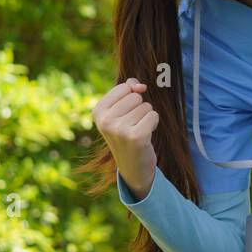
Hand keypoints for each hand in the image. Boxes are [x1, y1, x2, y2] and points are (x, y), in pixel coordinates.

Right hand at [91, 78, 158, 198]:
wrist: (133, 166)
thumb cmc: (127, 134)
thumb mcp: (121, 111)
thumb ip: (128, 90)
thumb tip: (139, 85)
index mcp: (97, 112)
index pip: (123, 88)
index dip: (131, 97)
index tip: (126, 114)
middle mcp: (105, 121)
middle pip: (136, 97)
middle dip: (139, 109)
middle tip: (133, 126)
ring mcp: (119, 130)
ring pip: (146, 106)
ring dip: (147, 117)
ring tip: (138, 131)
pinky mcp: (136, 137)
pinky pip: (153, 115)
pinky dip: (154, 123)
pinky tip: (146, 136)